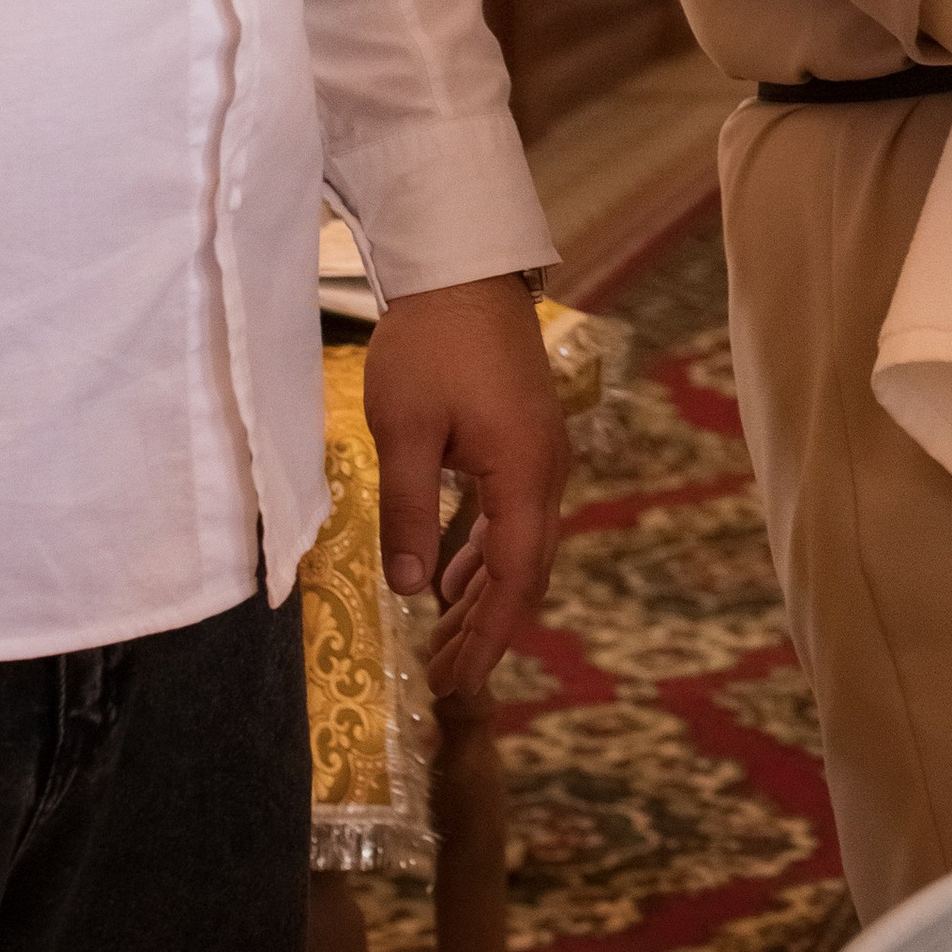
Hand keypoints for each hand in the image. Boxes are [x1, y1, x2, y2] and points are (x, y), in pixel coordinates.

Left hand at [363, 271, 568, 697]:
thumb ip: (409, 512)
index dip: (487, 636)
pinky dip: (487, 554)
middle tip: (443, 678)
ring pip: (522, 544)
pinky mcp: (526, 437)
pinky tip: (454, 574)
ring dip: (484, 594)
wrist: (465, 266)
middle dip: (486, 627)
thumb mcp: (404, 430)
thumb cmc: (431, 344)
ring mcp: (542, 452)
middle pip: (526, 569)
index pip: (514, 576)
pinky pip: (515, 515)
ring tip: (443, 640)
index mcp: (524, 472)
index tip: (459, 685)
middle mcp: (547, 469)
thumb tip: (409, 590)